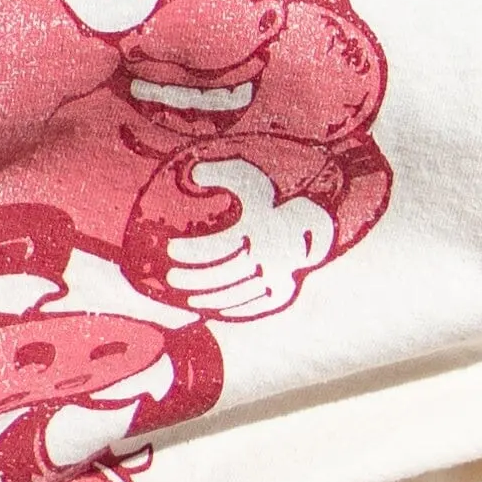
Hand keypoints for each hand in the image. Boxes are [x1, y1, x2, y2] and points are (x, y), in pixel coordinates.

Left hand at [154, 156, 335, 319]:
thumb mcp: (249, 178)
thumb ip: (221, 172)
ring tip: (185, 294)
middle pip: (223, 274)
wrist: (310, 226)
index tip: (171, 248)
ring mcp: (276, 279)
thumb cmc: (272, 200)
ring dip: (207, 297)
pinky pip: (250, 308)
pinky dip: (228, 309)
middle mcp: (269, 256)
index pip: (218, 245)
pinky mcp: (280, 295)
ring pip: (235, 294)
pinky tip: (209, 307)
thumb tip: (193, 172)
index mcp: (260, 229)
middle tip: (172, 277)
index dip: (192, 250)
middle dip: (194, 277)